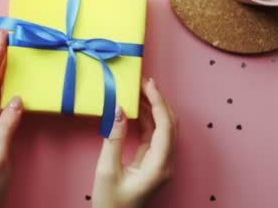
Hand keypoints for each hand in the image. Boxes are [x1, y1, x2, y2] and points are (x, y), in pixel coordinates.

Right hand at [92, 78, 177, 207]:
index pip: (165, 126)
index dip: (158, 102)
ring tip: (139, 91)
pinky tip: (137, 109)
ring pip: (163, 129)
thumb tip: (120, 110)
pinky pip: (154, 136)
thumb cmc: (110, 204)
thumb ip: (114, 138)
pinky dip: (147, 120)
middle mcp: (165, 164)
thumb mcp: (107, 171)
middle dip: (159, 101)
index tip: (148, 84)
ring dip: (153, 109)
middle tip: (144, 82)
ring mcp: (161, 164)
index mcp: (159, 166)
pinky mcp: (153, 163)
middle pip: (169, 124)